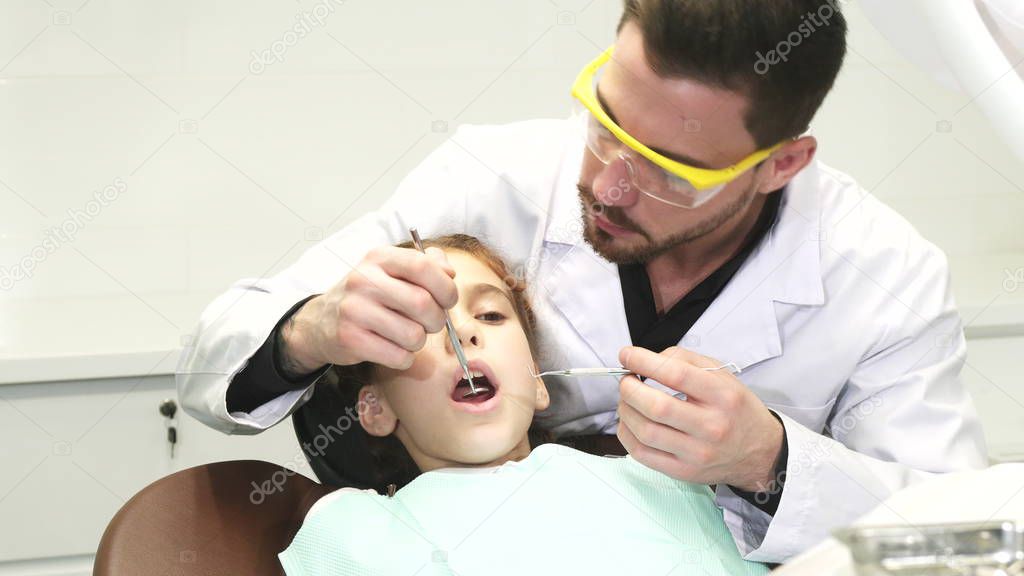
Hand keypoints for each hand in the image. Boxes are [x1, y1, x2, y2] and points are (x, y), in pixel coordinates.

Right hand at [280, 245, 456, 372]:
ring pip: (414, 335)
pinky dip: (405, 358)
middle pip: (423, 304)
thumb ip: (426, 265)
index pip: (423, 266)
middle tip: (428, 323)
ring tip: (407, 336)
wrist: (321, 321)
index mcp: (379, 258)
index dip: (445, 287)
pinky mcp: (350, 339)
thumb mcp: (391, 270)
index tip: (447, 300)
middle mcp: (364, 280)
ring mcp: (354, 310)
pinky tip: (394, 349)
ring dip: (419, 342)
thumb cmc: (368, 296)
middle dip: (436, 320)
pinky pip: (399, 356)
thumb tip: (449, 273)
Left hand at [616, 346, 783, 492]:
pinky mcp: (683, 472)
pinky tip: (629, 421)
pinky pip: (641, 454)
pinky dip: (626, 434)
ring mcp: (697, 453)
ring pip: (645, 431)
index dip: (644, 361)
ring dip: (625, 410)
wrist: (758, 452)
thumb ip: (685, 360)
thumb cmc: (735, 409)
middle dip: (630, 388)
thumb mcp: (722, 375)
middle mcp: (712, 426)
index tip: (627, 355)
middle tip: (626, 380)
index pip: (677, 374)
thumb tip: (648, 360)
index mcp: (723, 396)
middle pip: (657, 406)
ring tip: (627, 400)